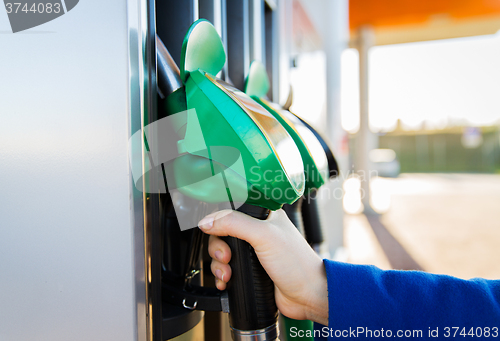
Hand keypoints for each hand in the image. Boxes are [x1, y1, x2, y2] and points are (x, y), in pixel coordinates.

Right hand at [198, 209, 327, 325]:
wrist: (307, 296)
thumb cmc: (297, 264)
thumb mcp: (264, 236)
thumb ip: (234, 224)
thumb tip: (207, 221)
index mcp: (263, 216)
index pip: (231, 211)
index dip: (219, 222)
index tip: (216, 232)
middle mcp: (257, 233)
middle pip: (222, 234)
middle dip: (218, 248)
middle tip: (226, 258)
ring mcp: (253, 253)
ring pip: (222, 253)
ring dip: (219, 265)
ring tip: (227, 275)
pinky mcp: (250, 271)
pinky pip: (227, 270)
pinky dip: (222, 277)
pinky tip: (226, 282)